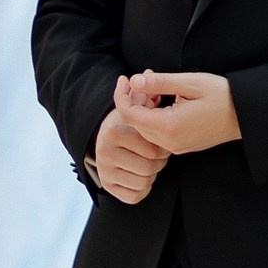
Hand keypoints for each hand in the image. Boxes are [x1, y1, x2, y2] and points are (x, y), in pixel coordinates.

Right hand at [93, 81, 170, 203]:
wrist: (106, 139)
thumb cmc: (129, 122)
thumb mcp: (136, 108)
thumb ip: (145, 93)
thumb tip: (148, 73)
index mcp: (114, 131)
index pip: (154, 149)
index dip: (163, 148)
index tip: (160, 141)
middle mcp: (104, 152)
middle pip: (150, 167)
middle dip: (159, 161)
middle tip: (157, 154)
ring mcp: (104, 170)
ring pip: (144, 181)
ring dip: (151, 174)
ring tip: (148, 162)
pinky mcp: (107, 186)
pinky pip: (136, 195)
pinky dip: (142, 187)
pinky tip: (140, 174)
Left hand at [116, 69, 241, 154]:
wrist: (244, 115)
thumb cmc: (221, 96)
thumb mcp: (189, 82)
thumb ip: (159, 82)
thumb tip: (134, 81)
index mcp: (168, 127)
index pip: (129, 114)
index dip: (121, 95)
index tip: (125, 78)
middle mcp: (169, 142)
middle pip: (135, 123)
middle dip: (132, 99)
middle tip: (142, 78)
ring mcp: (175, 147)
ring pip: (145, 129)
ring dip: (143, 107)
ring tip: (154, 87)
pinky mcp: (181, 146)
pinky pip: (157, 133)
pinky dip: (153, 116)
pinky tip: (162, 100)